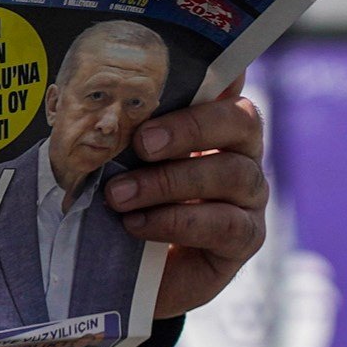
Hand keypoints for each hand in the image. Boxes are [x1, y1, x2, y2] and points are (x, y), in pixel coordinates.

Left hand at [107, 90, 269, 320]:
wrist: (124, 277)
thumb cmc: (122, 205)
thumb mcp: (116, 163)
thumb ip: (122, 132)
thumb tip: (97, 99)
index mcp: (212, 123)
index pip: (227, 85)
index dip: (218, 72)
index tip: (186, 69)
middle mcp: (241, 153)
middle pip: (241, 122)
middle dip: (188, 129)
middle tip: (141, 144)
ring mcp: (250, 196)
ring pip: (232, 173)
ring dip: (170, 182)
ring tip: (119, 196)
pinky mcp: (246, 238)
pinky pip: (225, 223)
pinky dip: (177, 221)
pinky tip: (138, 225)